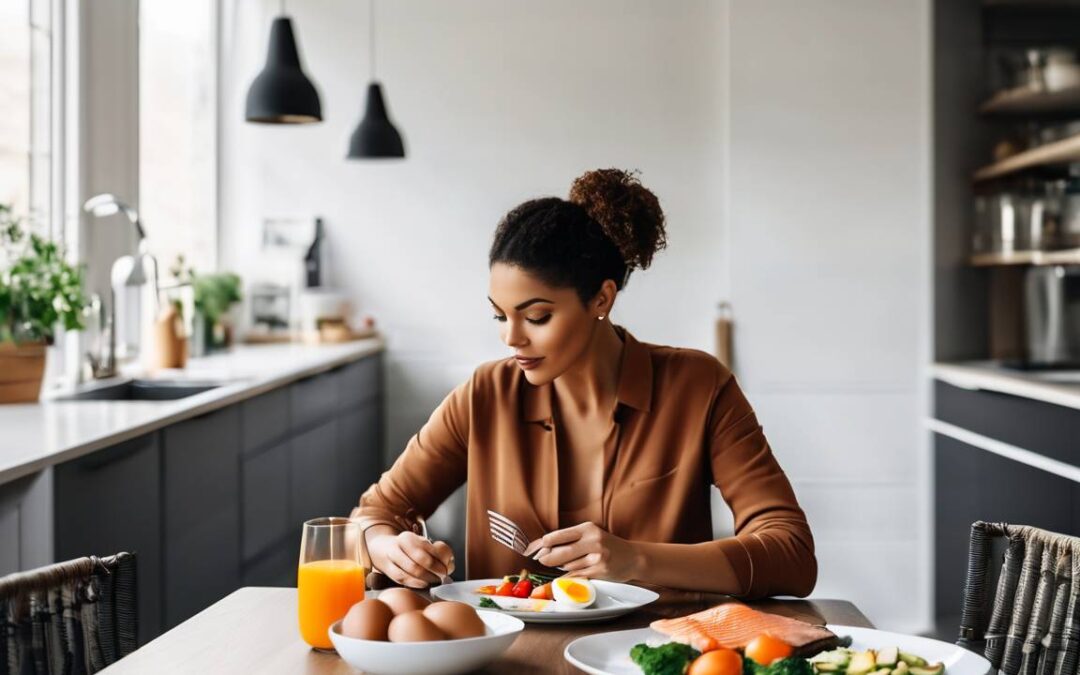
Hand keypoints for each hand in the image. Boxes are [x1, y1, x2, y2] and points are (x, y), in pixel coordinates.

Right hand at [365, 526, 454, 588]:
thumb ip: (436, 552)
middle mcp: (398, 545)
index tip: (447, 567)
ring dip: (427, 578)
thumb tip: (450, 564)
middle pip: (421, 559)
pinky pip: (403, 579)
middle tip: (443, 576)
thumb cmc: (407, 549)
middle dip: (435, 570)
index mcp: (409, 537)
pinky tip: (425, 584)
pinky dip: (416, 583)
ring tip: (436, 580)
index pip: (429, 548)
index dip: (441, 559)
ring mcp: (391, 558)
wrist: (381, 549)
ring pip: (412, 570)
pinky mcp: (388, 571)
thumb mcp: (419, 544)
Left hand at [524, 522, 641, 581]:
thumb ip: (571, 540)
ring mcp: (596, 557)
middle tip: (540, 560)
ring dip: (561, 568)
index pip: (558, 535)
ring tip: (563, 565)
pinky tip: (564, 578)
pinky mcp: (599, 571)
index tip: (532, 549)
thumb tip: (542, 547)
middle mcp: (592, 541)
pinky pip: (576, 576)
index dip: (542, 544)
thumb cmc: (607, 546)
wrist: (633, 557)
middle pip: (559, 552)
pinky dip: (567, 578)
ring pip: (567, 566)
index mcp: (587, 528)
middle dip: (546, 558)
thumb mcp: (592, 535)